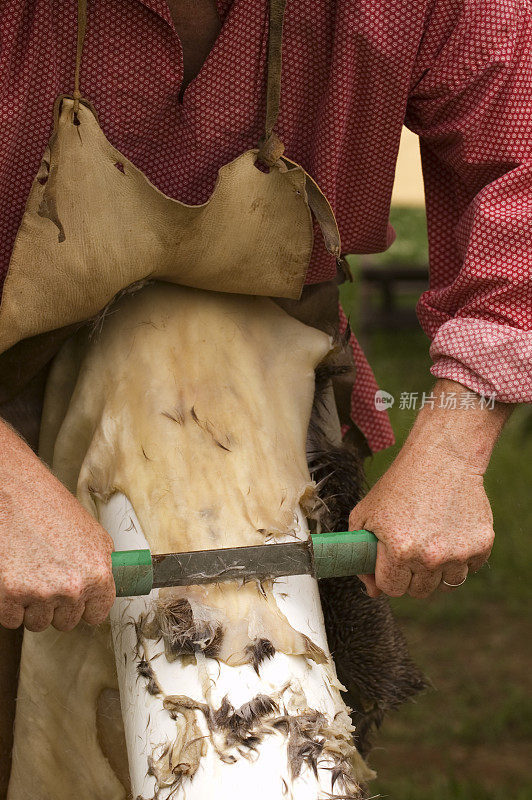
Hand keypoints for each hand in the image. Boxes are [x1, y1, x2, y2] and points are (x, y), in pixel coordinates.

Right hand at [0, 421, 114, 631]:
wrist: (14, 492)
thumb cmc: (49, 508)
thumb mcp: (90, 533)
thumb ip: (100, 564)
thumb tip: (109, 586)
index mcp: (98, 572)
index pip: (98, 613)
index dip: (85, 606)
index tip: (77, 600)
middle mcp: (73, 587)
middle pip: (66, 621)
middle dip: (56, 605)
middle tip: (46, 576)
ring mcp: (40, 594)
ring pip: (38, 622)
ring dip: (32, 605)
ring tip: (29, 572)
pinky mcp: (10, 597)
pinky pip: (13, 619)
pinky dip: (9, 605)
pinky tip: (12, 576)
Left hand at [349, 379, 511, 598]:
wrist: (441, 458)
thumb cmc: (399, 485)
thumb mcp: (366, 513)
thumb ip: (361, 553)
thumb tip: (372, 591)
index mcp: (398, 550)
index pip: (391, 589)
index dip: (388, 576)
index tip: (390, 562)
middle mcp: (430, 556)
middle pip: (419, 591)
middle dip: (411, 575)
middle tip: (411, 548)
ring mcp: (459, 553)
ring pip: (447, 585)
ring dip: (438, 570)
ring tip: (431, 541)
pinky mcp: (482, 545)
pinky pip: (469, 569)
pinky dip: (461, 558)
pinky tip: (450, 534)